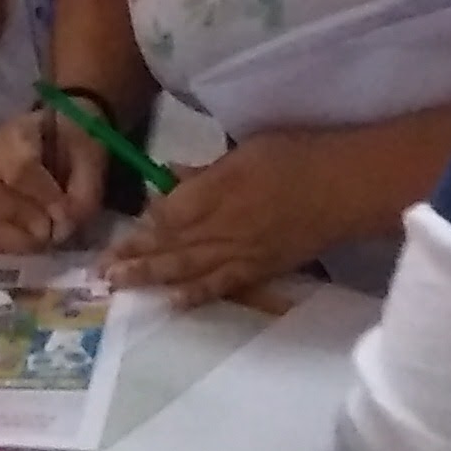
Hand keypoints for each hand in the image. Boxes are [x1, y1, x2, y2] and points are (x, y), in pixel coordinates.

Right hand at [0, 107, 107, 253]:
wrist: (61, 142)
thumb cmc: (74, 146)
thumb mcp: (91, 158)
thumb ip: (83, 191)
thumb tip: (64, 226)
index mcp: (16, 132)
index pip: (19, 166)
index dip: (42, 195)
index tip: (64, 215)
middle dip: (21, 217)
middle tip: (49, 233)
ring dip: (13, 235)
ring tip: (43, 240)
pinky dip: (7, 243)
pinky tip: (30, 244)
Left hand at [107, 135, 332, 304]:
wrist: (348, 186)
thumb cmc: (299, 154)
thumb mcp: (247, 148)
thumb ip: (207, 168)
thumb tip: (171, 177)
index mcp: (221, 189)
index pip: (170, 213)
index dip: (143, 227)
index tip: (118, 235)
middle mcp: (226, 224)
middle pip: (172, 245)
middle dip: (136, 258)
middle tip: (102, 272)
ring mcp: (243, 251)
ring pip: (189, 269)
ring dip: (153, 279)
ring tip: (122, 286)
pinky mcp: (261, 268)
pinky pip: (222, 285)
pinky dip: (196, 295)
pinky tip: (171, 303)